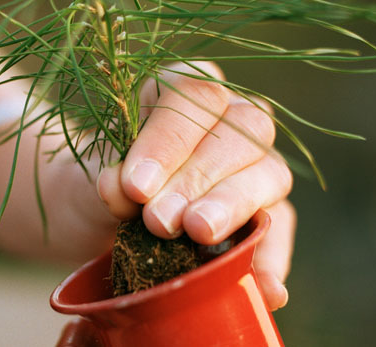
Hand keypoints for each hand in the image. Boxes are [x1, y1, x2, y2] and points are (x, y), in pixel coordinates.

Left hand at [96, 62, 294, 309]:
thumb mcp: (96, 175)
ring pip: (268, 171)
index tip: (136, 186)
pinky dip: (270, 258)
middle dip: (198, 177)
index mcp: (185, 88)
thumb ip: (108, 179)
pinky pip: (280, 229)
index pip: (192, 95)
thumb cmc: (105, 181)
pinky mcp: (269, 210)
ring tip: (198, 234)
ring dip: (232, 204)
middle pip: (239, 129)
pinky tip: (263, 286)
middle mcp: (231, 116)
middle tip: (160, 220)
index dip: (167, 140)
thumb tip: (121, 190)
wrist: (104, 216)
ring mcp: (256, 162)